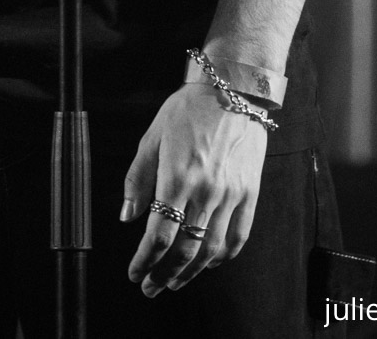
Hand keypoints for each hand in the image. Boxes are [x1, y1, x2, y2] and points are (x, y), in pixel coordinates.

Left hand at [121, 81, 266, 296]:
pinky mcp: (249, 193)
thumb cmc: (188, 109)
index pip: (159, 235)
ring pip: (210, 251)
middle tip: (150, 287)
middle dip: (163, 275)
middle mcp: (205, 192)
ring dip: (190, 273)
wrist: (233, 90)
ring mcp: (231, 195)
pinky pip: (238, 237)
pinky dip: (222, 257)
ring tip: (174, 282)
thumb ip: (138, 178)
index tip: (134, 272)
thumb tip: (127, 215)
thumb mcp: (152, 136)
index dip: (144, 261)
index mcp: (177, 177)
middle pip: (183, 250)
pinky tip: (209, 263)